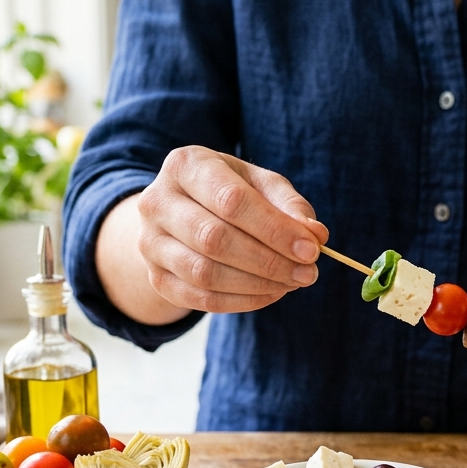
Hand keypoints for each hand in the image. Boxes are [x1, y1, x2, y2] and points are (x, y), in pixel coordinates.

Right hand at [133, 146, 328, 313]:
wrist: (180, 213)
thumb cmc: (229, 193)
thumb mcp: (259, 184)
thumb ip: (289, 205)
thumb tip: (316, 235)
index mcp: (187, 165)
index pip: (232, 201)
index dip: (275, 229)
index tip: (311, 250)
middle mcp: (158, 201)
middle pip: (215, 239)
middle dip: (269, 261)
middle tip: (307, 273)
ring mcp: (150, 242)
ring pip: (205, 274)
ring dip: (257, 285)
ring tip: (292, 283)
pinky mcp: (156, 277)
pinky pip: (200, 299)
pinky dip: (241, 302)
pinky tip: (270, 294)